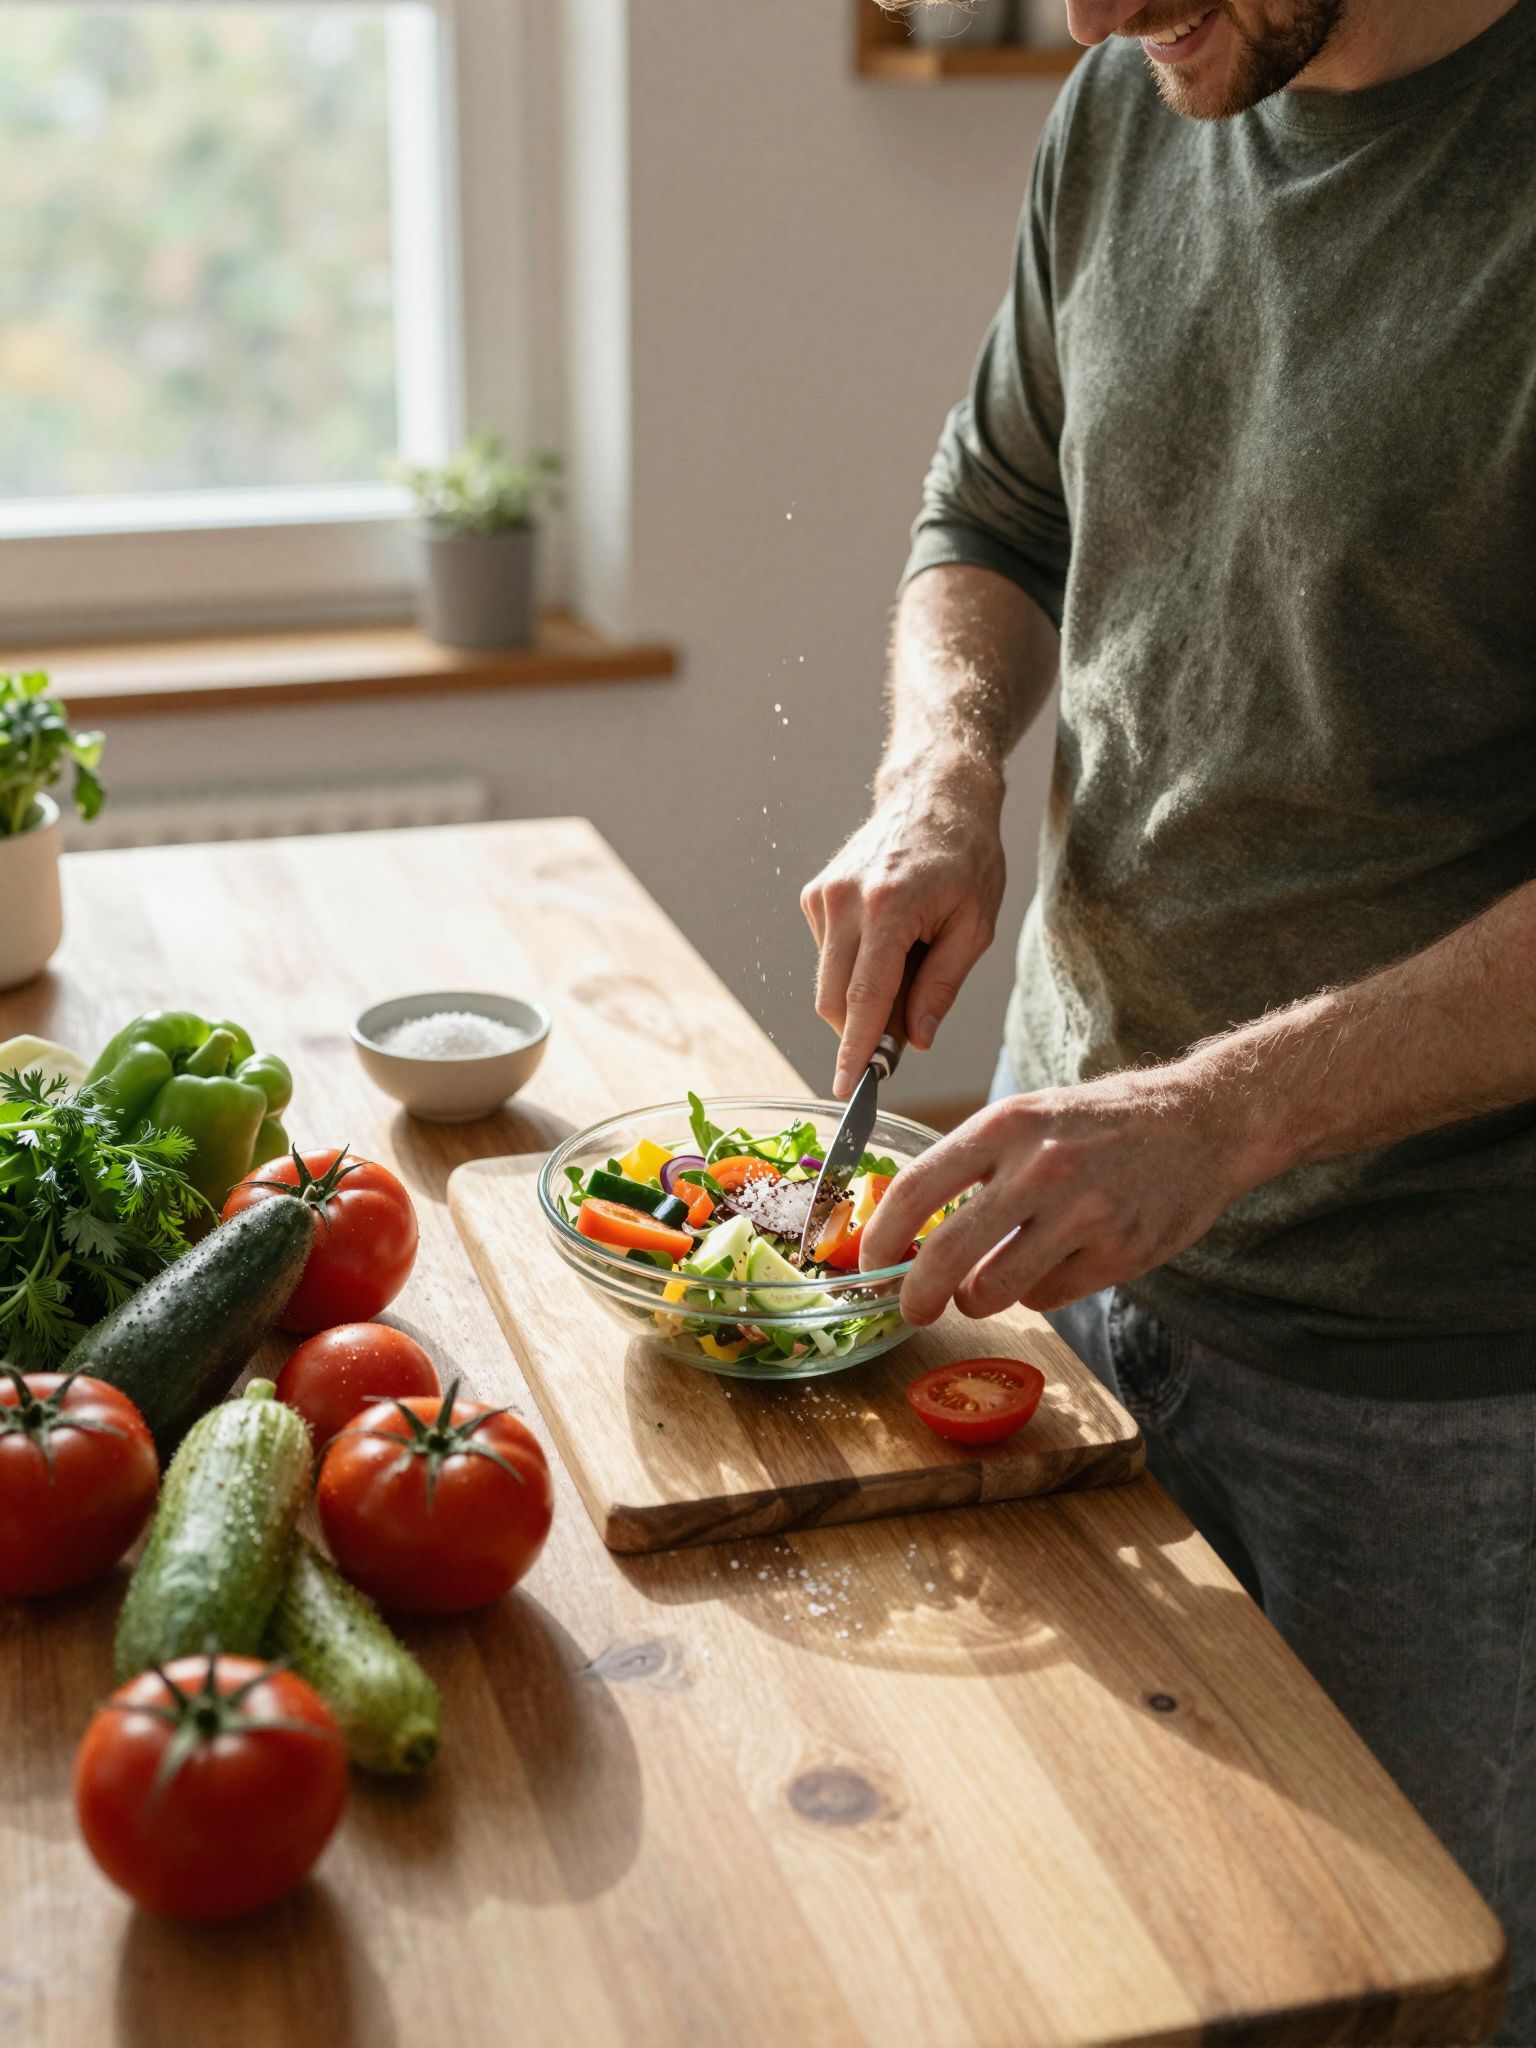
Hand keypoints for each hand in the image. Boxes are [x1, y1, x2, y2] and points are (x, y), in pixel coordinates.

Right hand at [800, 766, 1005, 1097]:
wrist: (934, 795)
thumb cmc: (966, 857)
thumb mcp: (975, 926)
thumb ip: (942, 986)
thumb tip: (916, 1040)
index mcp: (888, 908)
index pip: (863, 998)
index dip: (855, 1051)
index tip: (848, 1089)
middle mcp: (844, 901)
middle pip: (833, 1000)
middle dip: (861, 1032)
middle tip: (904, 1033)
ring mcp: (823, 896)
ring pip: (828, 983)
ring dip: (861, 997)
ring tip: (910, 961)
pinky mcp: (814, 895)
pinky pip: (827, 957)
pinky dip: (854, 968)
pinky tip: (889, 941)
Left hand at [860, 1065, 1268, 1324]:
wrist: (1202, 1123)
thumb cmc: (1098, 1125)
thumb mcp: (1027, 1119)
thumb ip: (972, 1167)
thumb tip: (907, 1231)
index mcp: (1005, 1125)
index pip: (916, 1188)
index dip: (880, 1237)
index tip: (869, 1263)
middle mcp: (1041, 1168)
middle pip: (946, 1255)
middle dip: (915, 1296)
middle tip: (911, 1309)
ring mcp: (1084, 1213)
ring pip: (994, 1290)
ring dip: (976, 1301)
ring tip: (984, 1288)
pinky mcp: (1119, 1253)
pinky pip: (1048, 1298)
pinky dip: (1036, 1295)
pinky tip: (1052, 1266)